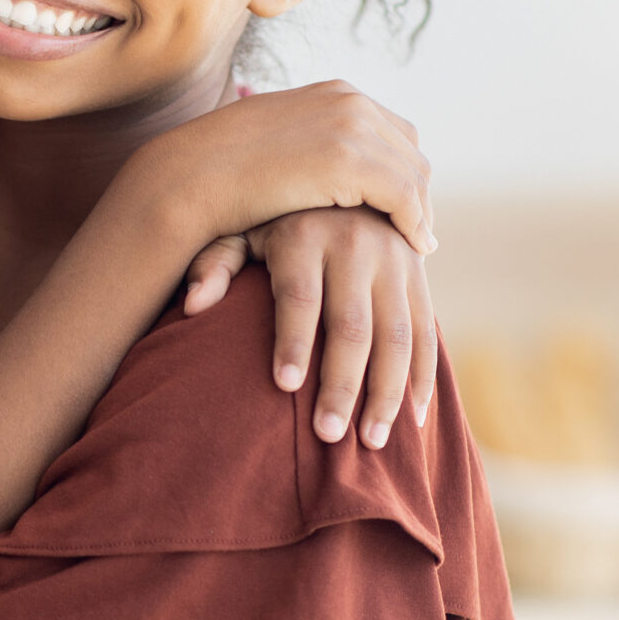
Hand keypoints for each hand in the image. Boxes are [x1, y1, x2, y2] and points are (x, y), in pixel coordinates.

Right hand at [132, 81, 435, 259]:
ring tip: (419, 244)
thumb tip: (326, 167)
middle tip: (419, 231)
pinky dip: (414, 222)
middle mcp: (350, 102)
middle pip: (410, 150)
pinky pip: (404, 195)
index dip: (404, 170)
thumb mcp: (279, 143)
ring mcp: (351, 127)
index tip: (405, 207)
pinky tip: (414, 246)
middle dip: (418, 192)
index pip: (394, 130)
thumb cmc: (225, 170)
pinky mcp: (350, 160)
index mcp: (334, 93)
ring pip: (413, 174)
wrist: (193, 174)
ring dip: (420, 211)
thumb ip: (311, 145)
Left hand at [183, 208, 437, 446]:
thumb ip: (216, 262)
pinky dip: (423, 377)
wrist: (348, 177)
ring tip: (372, 441)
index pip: (299, 296)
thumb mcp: (242, 224)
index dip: (293, 341)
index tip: (284, 386)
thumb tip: (192, 306)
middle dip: (342, 384)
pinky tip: (414, 418)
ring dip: (388, 392)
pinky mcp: (419, 276)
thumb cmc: (277, 217)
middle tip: (329, 435)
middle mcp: (354, 245)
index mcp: (303, 234)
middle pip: (351, 325)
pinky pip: (426, 332)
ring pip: (396, 335)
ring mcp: (393, 260)